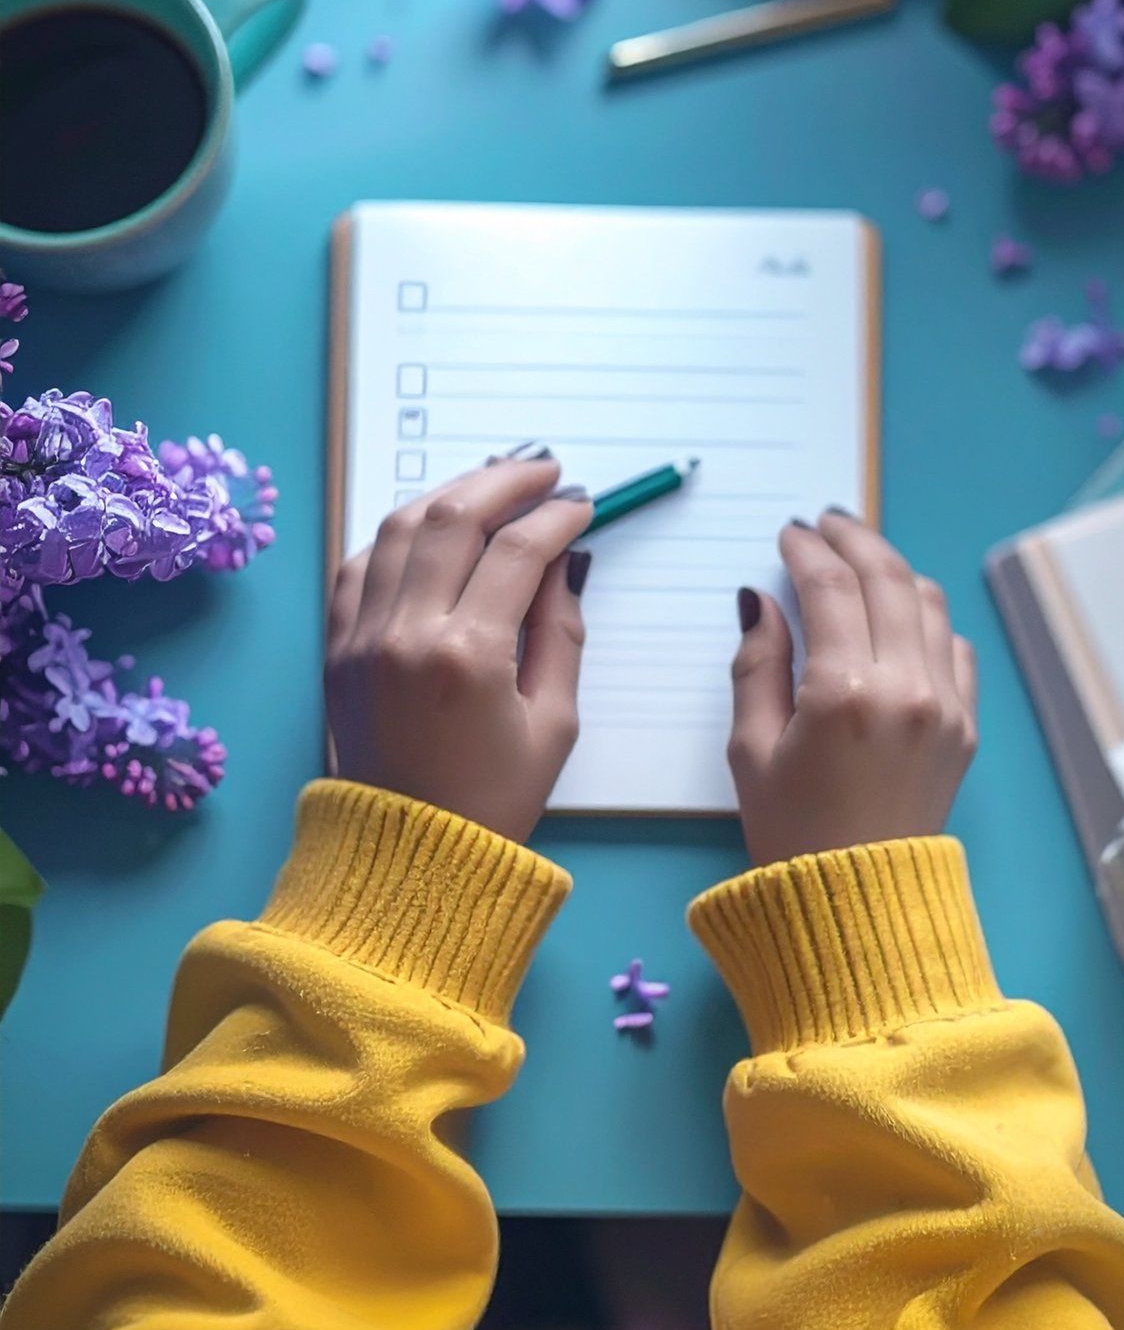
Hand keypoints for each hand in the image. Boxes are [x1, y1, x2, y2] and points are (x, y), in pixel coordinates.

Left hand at [325, 459, 592, 842]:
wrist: (409, 859)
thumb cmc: (493, 802)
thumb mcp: (555, 723)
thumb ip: (562, 632)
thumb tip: (562, 562)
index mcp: (468, 656)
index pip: (518, 551)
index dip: (556, 516)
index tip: (580, 504)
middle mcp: (406, 633)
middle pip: (454, 517)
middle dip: (505, 481)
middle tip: (542, 470)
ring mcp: (362, 636)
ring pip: (401, 526)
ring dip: (450, 493)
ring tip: (491, 486)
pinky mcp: (336, 648)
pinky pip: (359, 564)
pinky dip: (397, 535)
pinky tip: (431, 528)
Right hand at [729, 513, 976, 867]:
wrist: (859, 904)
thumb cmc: (790, 831)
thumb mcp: (750, 749)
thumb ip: (757, 665)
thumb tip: (762, 602)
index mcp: (844, 693)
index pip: (830, 588)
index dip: (806, 550)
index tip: (788, 533)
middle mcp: (905, 687)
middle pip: (887, 578)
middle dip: (853, 539)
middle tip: (825, 523)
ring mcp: (945, 705)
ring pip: (929, 603)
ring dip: (893, 570)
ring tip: (861, 560)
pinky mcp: (966, 726)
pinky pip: (955, 648)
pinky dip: (927, 618)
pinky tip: (899, 616)